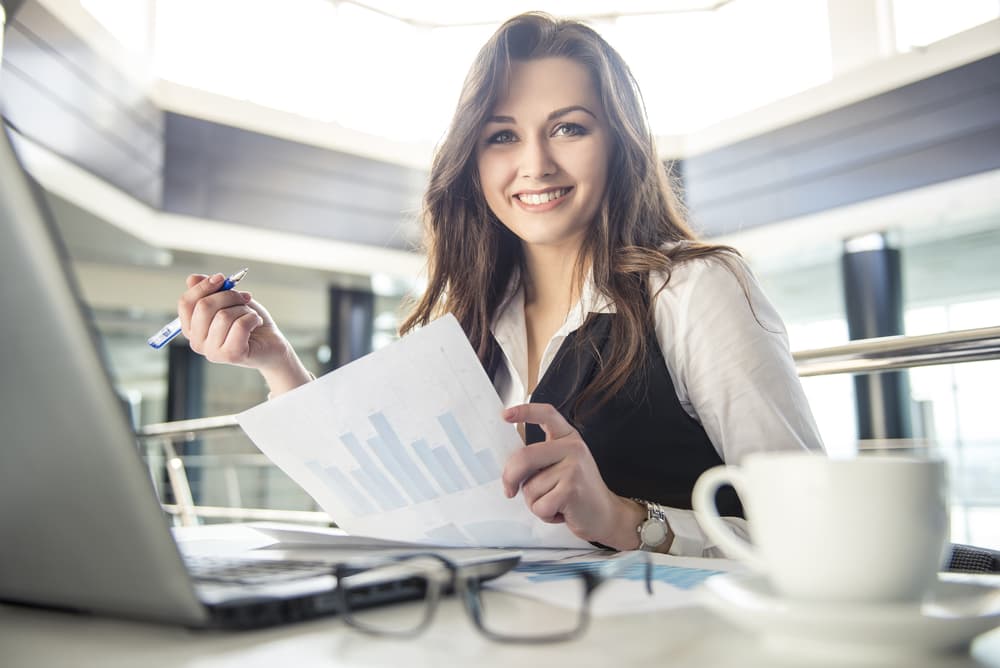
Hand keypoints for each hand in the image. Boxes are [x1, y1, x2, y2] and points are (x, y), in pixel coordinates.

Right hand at [177, 274, 309, 393]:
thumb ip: (209, 291)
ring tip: (251, 316)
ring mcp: (213, 352)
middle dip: (228, 295)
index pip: (185, 303)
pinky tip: (257, 323)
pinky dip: (253, 318)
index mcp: (192, 329)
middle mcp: (197, 343)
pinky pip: (240, 325)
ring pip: (224, 315)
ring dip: (244, 309)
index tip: (221, 278)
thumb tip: (192, 278)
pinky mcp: (231, 355)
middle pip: (203, 306)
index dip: (203, 286)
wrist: (271, 344)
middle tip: (243, 298)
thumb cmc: (248, 322)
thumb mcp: (229, 302)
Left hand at [501, 403, 641, 547]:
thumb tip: (509, 466)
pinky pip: (540, 505)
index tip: (506, 415)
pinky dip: (544, 515)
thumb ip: (541, 459)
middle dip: (510, 477)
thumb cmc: (579, 492)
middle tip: (509, 490)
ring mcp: (574, 468)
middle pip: (524, 457)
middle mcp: (573, 448)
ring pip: (530, 487)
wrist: (607, 515)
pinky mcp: (572, 490)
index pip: (546, 415)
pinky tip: (561, 511)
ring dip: (535, 502)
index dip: (525, 412)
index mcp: (568, 438)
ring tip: (555, 501)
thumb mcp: (564, 465)